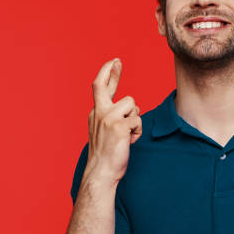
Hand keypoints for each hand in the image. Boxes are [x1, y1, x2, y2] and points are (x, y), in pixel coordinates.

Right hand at [87, 58, 141, 181]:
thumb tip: (132, 107)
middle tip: (117, 60)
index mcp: (96, 113)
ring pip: (132, 105)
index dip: (107, 73)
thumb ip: (114, 116)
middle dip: (111, 72)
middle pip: (104, 86)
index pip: (99, 88)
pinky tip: (130, 142)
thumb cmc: (106, 155)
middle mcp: (99, 113)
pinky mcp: (119, 126)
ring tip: (128, 135)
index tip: (113, 62)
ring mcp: (108, 118)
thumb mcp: (105, 131)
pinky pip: (138, 121)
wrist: (101, 172)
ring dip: (135, 119)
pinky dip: (138, 132)